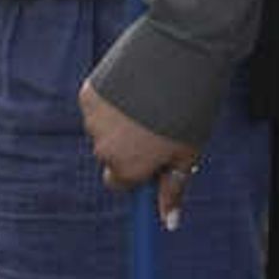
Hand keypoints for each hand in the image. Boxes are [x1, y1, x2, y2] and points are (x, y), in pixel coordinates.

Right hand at [78, 79, 204, 225]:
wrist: (181, 54)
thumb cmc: (191, 109)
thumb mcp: (187, 153)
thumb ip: (173, 188)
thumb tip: (170, 223)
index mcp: (128, 168)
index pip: (117, 182)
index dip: (135, 169)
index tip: (150, 156)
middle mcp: (104, 148)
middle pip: (109, 155)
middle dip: (127, 144)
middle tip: (156, 123)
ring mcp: (93, 120)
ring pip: (102, 128)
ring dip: (119, 120)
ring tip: (148, 101)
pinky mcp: (88, 93)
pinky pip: (96, 105)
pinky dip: (111, 100)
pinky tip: (133, 87)